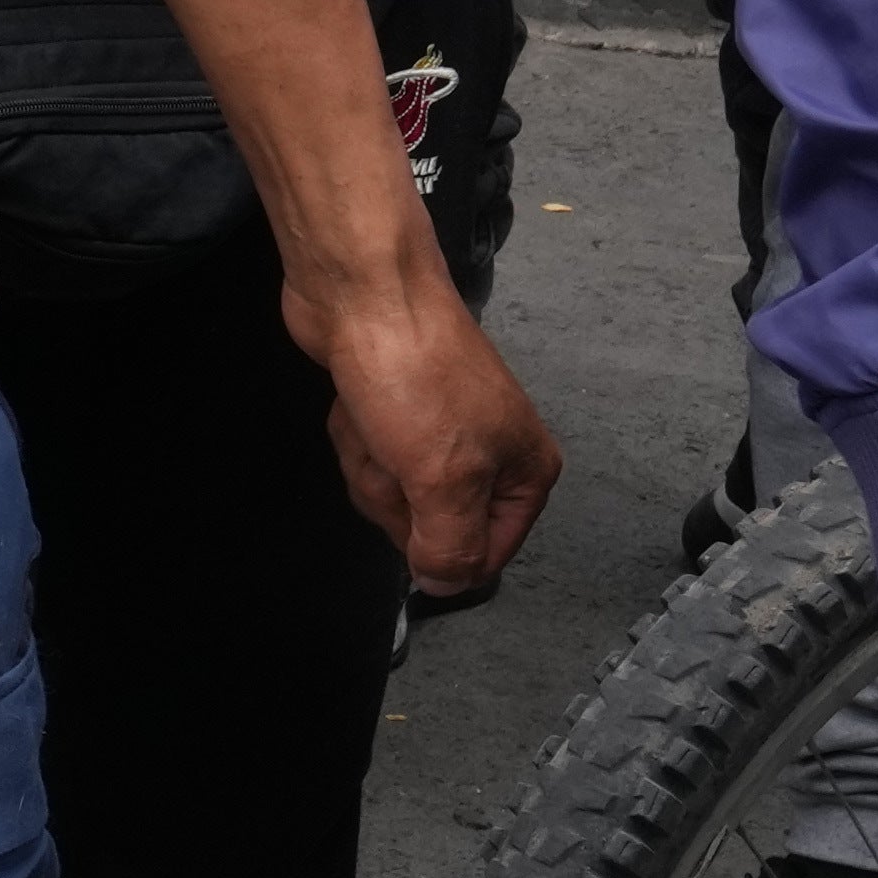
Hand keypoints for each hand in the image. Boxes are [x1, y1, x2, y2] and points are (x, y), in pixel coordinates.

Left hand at [294, 262, 558, 599]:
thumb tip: (446, 586)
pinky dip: (352, 432)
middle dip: (394, 494)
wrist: (363, 292)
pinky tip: (357, 401)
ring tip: (377, 418)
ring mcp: (438, 432)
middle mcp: (490, 454)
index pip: (486, 555)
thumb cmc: (416, 374)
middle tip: (396, 451)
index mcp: (525, 472)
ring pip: (390, 492)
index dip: (439, 546)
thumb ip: (451, 546)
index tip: (417, 507)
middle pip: (428, 527)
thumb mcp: (444, 478)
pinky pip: (366, 455)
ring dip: (368, 461)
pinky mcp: (392, 412)